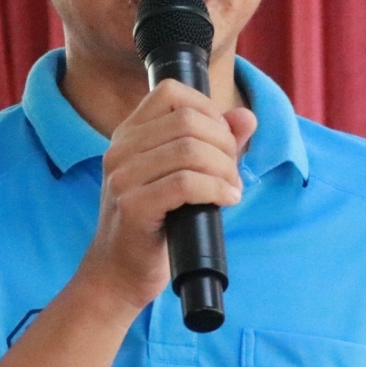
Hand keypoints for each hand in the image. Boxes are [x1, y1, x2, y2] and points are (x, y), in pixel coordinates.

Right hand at [77, 81, 256, 313]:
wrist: (118, 274)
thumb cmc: (155, 225)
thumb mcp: (184, 177)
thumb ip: (216, 144)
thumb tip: (247, 117)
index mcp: (128, 135)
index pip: (171, 92)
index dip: (208, 109)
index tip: (221, 141)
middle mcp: (120, 150)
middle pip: (188, 120)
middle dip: (224, 144)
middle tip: (232, 173)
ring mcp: (122, 177)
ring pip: (190, 150)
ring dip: (224, 169)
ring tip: (231, 190)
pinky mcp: (132, 206)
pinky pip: (186, 183)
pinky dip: (217, 189)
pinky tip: (226, 201)